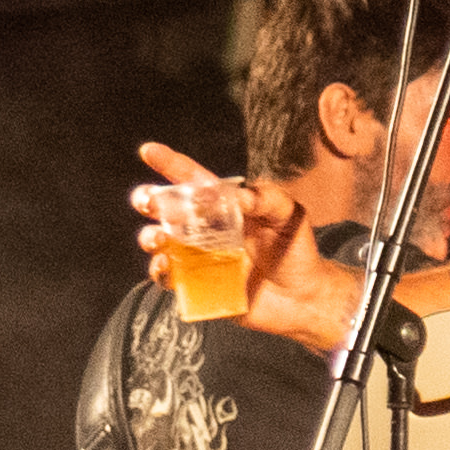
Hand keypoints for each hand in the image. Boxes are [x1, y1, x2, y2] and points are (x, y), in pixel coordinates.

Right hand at [131, 140, 344, 347]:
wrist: (303, 299)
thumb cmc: (296, 251)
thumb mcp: (289, 214)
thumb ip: (266, 198)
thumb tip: (236, 197)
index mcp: (224, 206)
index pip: (194, 181)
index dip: (170, 164)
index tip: (148, 151)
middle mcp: (206, 229)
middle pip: (166, 210)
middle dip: (148, 200)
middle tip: (146, 201)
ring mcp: (199, 258)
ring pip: (161, 242)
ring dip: (150, 237)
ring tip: (157, 238)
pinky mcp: (198, 286)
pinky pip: (169, 278)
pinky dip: (160, 271)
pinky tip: (165, 265)